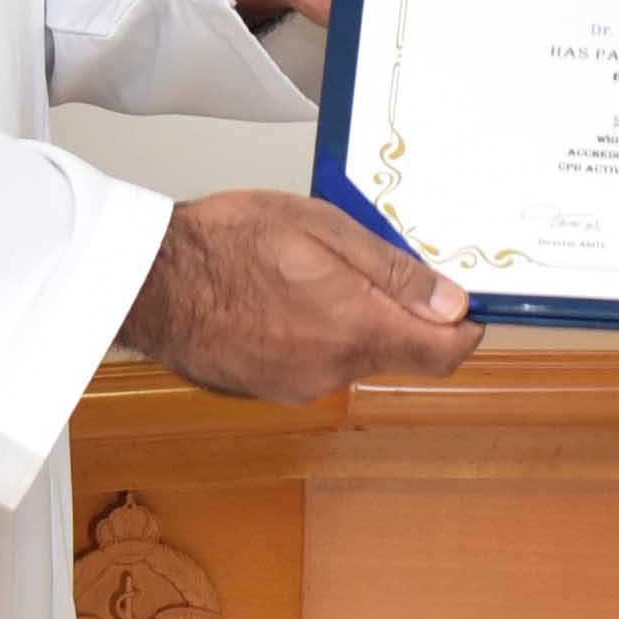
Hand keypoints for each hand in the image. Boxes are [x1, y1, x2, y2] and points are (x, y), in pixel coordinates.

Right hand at [119, 188, 481, 401]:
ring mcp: (300, 387)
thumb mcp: (322, 228)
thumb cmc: (228, 243)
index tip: (466, 304)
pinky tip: (285, 297)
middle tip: (370, 261)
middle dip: (400, 312)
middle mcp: (333, 371)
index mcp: (354, 328)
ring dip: (355, 320)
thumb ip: (392, 271)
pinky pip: (319, 364)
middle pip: (400, 352)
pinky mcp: (272, 390)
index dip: (464, 329)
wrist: (152, 283)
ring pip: (357, 356)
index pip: (443, 353)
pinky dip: (318, 334)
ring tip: (313, 270)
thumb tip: (451, 304)